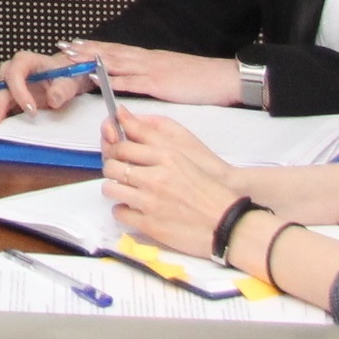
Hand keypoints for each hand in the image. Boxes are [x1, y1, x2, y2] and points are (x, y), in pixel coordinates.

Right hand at [0, 47, 88, 116]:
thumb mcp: (69, 80)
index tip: (31, 110)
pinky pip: (2, 108)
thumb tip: (53, 99)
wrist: (66, 78)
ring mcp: (9, 85)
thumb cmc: (66, 74)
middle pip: (0, 86)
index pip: (15, 73)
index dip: (19, 91)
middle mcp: (12, 71)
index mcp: (26, 61)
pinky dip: (1, 119)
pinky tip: (0, 131)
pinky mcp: (10, 98)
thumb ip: (62, 89)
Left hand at [62, 41, 240, 105]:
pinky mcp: (159, 84)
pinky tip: (99, 77)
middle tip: (63, 46)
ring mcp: (152, 70)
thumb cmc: (199, 79)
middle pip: (110, 53)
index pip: (116, 50)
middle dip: (85, 49)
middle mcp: (146, 60)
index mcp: (149, 58)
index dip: (94, 46)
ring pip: (116, 63)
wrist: (223, 77)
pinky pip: (133, 81)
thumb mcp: (171, 75)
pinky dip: (114, 78)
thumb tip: (137, 79)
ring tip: (73, 57)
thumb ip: (152, 76)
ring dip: (93, 60)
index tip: (74, 43)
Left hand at [100, 102, 251, 258]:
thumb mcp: (185, 154)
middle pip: (112, 166)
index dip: (114, 149)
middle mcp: (156, 178)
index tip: (117, 154)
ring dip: (114, 189)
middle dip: (112, 169)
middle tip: (120, 174)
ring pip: (110, 189)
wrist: (228, 223)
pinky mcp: (149, 224)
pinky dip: (123, 210)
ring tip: (125, 191)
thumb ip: (153, 135)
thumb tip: (123, 114)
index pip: (122, 146)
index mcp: (167, 157)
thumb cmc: (210, 189)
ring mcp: (150, 202)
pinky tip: (133, 209)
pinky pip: (119, 212)